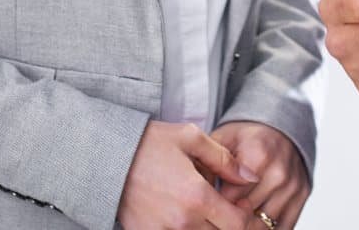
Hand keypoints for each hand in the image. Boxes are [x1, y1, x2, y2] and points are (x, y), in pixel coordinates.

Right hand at [116, 121, 255, 229]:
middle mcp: (182, 221)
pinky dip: (187, 229)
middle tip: (225, 208)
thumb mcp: (191, 138)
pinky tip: (185, 215)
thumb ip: (225, 159)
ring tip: (202, 209)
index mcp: (196, 196)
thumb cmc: (151, 144)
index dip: (247, 218)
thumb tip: (251, 177)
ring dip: (208, 227)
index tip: (242, 206)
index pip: (237, 224)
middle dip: (229, 224)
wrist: (108, 157)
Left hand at [212, 121, 309, 228]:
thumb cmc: (248, 138)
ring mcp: (292, 186)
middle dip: (227, 219)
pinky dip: (267, 229)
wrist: (281, 129)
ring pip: (264, 226)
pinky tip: (251, 224)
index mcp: (257, 155)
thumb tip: (195, 193)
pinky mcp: (302, 196)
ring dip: (246, 227)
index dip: (213, 206)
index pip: (229, 199)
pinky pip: (283, 227)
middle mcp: (278, 173)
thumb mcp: (224, 139)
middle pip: (246, 215)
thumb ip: (209, 164)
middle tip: (216, 216)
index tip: (205, 207)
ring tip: (230, 220)